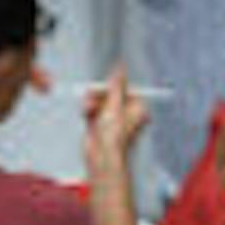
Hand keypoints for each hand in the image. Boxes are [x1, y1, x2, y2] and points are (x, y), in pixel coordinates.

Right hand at [82, 63, 149, 178]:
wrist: (102, 156)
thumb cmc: (114, 136)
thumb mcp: (115, 103)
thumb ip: (117, 84)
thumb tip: (121, 67)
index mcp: (137, 109)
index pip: (126, 90)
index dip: (114, 86)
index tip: (107, 84)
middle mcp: (127, 115)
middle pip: (111, 94)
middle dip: (100, 94)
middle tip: (93, 95)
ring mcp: (113, 121)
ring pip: (100, 101)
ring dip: (92, 102)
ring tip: (88, 108)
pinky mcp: (100, 126)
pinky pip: (93, 110)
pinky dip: (88, 110)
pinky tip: (86, 114)